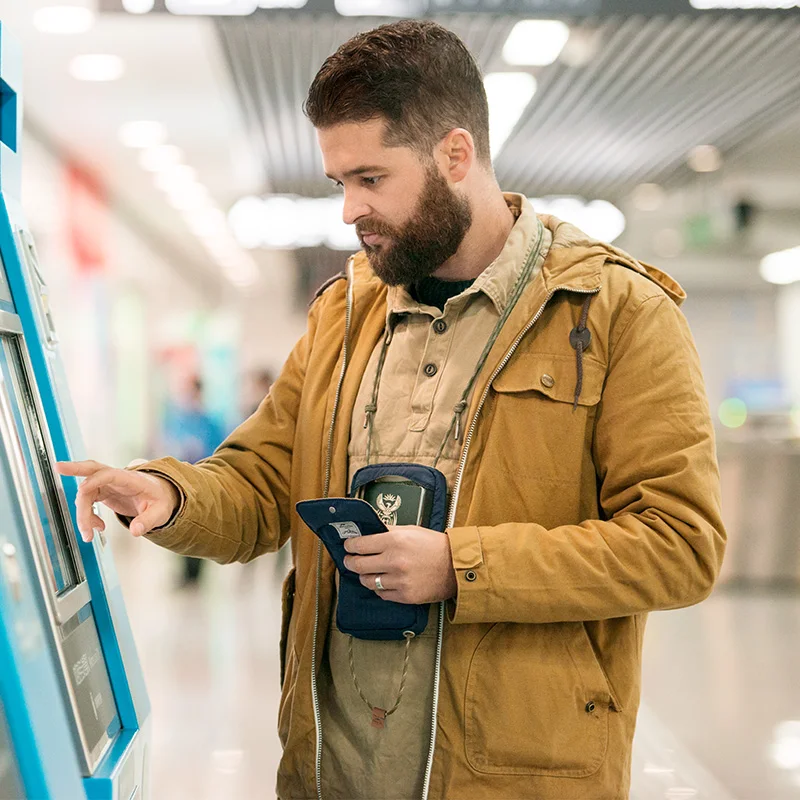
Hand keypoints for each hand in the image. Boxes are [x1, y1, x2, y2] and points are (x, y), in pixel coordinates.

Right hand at [56, 460, 180, 541]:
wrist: (161, 497)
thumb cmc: (161, 501)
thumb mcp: (161, 512)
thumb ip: (148, 521)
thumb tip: (136, 531)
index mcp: (131, 479)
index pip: (110, 474)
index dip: (95, 481)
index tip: (82, 490)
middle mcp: (117, 478)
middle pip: (93, 468)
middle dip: (75, 468)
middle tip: (57, 467)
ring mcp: (108, 484)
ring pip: (86, 493)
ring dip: (83, 514)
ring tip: (89, 535)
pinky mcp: (103, 492)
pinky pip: (88, 501)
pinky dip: (87, 516)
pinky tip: (97, 528)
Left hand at [342, 525, 456, 604]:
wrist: (456, 566)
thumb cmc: (435, 546)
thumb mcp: (411, 530)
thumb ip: (388, 530)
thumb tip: (370, 531)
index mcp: (394, 540)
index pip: (360, 544)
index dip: (349, 546)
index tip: (347, 546)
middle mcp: (394, 561)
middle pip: (358, 565)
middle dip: (350, 562)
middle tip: (350, 560)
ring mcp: (399, 580)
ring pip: (367, 581)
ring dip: (365, 576)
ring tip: (368, 572)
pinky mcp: (405, 595)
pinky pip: (382, 594)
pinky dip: (380, 588)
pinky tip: (385, 581)